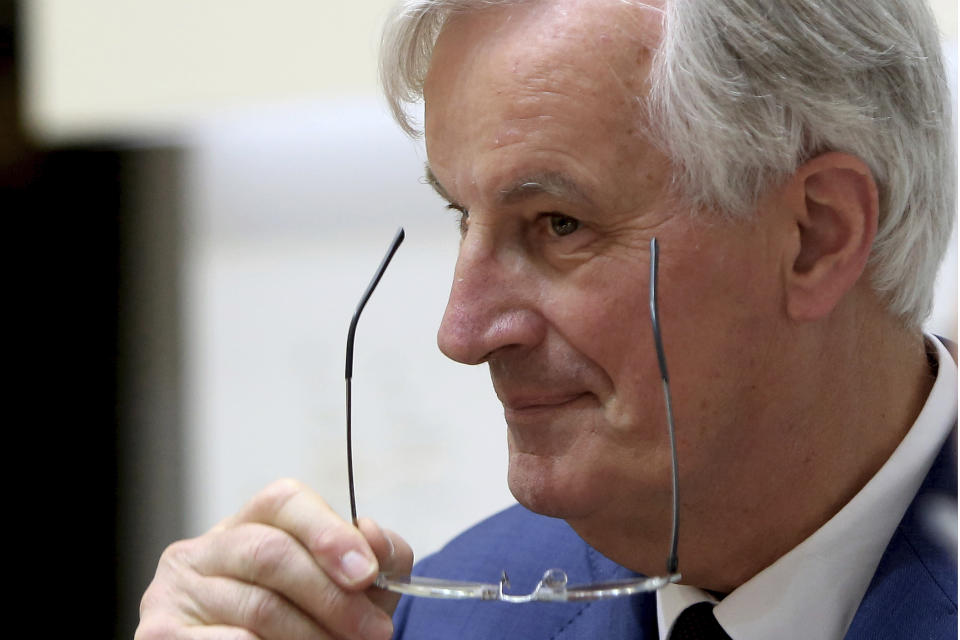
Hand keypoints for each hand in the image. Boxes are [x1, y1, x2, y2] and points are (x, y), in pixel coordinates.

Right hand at [136, 478, 412, 639]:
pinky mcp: (160, 632)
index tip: (367, 573)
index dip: (329, 532)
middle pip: (272, 553)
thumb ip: (372, 558)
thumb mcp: (343, 585)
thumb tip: (375, 538)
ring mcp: (178, 590)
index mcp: (250, 523)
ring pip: (257, 606)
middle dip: (333, 597)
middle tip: (375, 631)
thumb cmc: (302, 621)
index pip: (284, 500)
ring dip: (312, 635)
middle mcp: (207, 548)